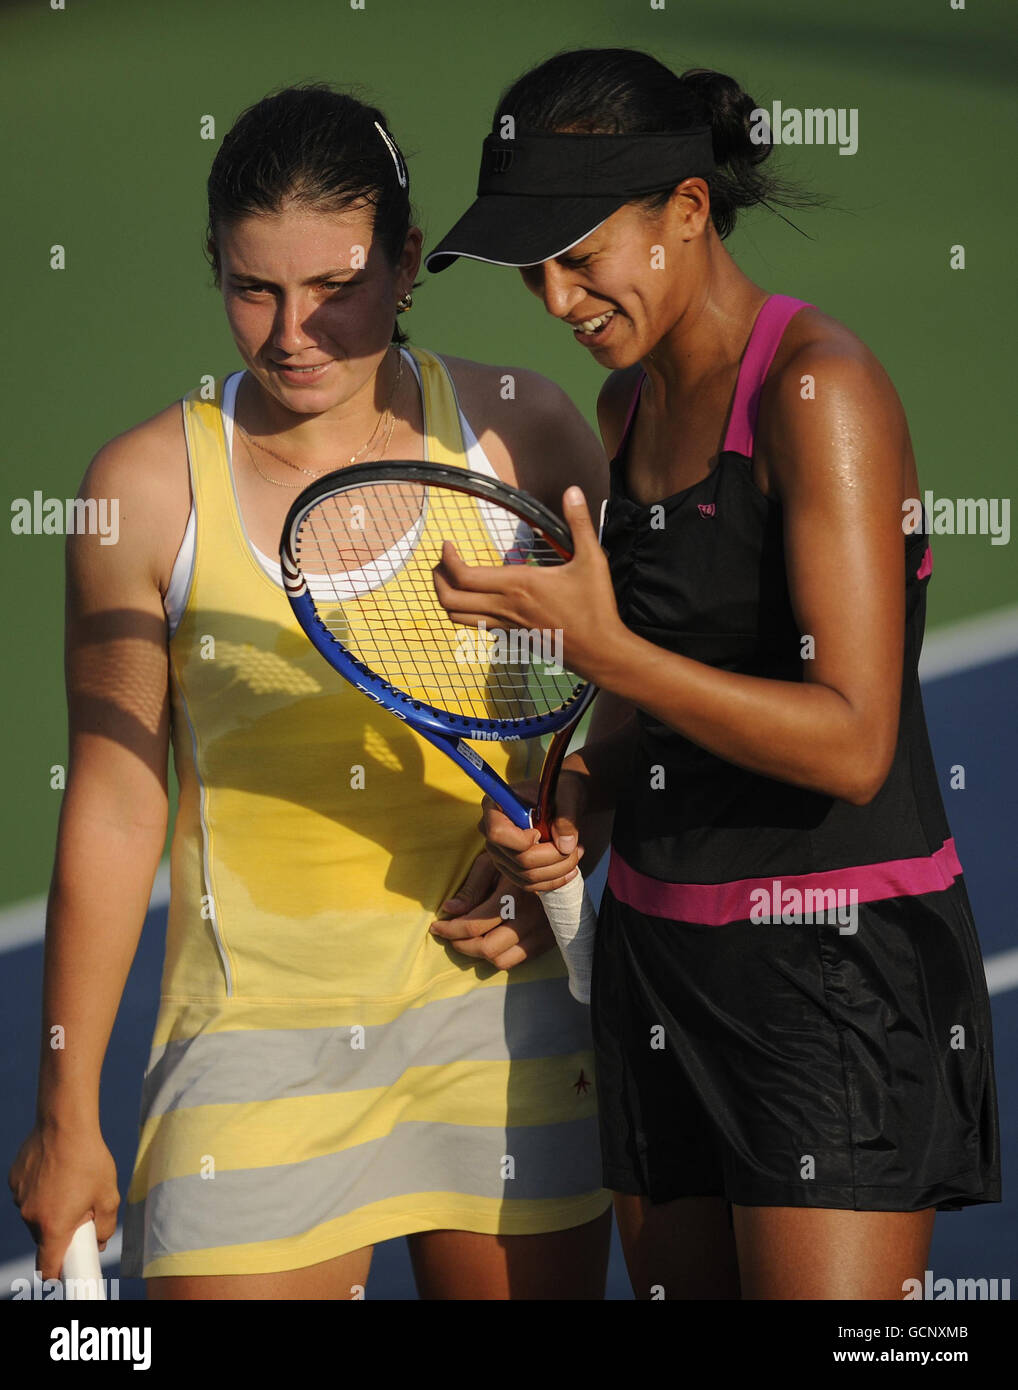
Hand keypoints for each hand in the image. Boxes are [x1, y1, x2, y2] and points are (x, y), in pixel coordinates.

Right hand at [9, 1123, 118, 1280]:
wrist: (65, 1122)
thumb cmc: (89, 1158)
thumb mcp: (108, 1195)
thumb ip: (106, 1226)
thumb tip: (99, 1241)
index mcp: (53, 1226)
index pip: (47, 1267)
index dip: (58, 1272)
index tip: (68, 1267)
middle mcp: (30, 1216)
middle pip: (44, 1238)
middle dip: (61, 1230)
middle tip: (81, 1209)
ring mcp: (19, 1198)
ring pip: (36, 1215)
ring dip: (50, 1208)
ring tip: (70, 1182)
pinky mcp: (14, 1180)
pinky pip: (28, 1194)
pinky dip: (40, 1190)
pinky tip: (55, 1170)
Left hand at [430, 850, 556, 968]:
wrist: (558, 865)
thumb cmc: (519, 861)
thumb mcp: (494, 863)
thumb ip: (472, 887)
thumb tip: (450, 909)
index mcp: (513, 894)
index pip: (474, 924)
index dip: (449, 929)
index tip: (436, 926)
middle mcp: (529, 917)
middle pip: (487, 948)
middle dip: (460, 944)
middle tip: (449, 934)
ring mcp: (541, 932)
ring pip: (501, 960)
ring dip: (478, 954)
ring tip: (467, 940)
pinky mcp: (547, 941)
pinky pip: (517, 961)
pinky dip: (498, 956)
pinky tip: (489, 941)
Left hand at [433, 486, 623, 682]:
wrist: (600, 651)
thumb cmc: (595, 606)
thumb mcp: (592, 560)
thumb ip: (580, 523)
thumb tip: (572, 490)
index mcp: (518, 584)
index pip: (464, 576)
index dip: (447, 560)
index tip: (447, 544)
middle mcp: (505, 606)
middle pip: (450, 599)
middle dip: (437, 578)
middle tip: (442, 562)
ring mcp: (507, 625)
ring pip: (458, 617)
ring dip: (447, 598)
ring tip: (451, 580)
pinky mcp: (513, 637)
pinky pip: (477, 626)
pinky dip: (467, 612)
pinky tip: (478, 599)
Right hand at [480, 772, 587, 892]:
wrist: (560, 801)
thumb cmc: (560, 793)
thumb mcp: (567, 796)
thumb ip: (566, 817)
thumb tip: (565, 846)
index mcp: (495, 806)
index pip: (498, 833)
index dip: (522, 840)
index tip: (541, 832)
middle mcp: (490, 831)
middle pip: (519, 859)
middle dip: (553, 858)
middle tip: (576, 848)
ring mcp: (498, 853)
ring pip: (526, 876)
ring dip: (557, 870)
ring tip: (577, 854)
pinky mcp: (510, 868)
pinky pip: (529, 885)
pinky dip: (553, 881)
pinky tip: (570, 870)